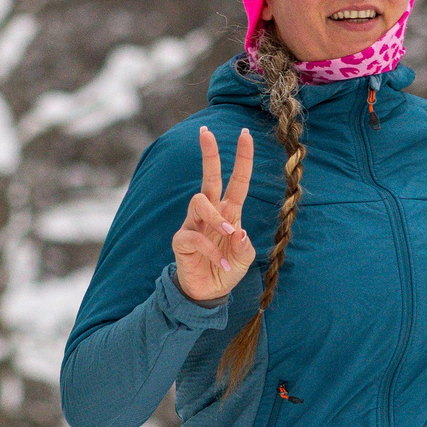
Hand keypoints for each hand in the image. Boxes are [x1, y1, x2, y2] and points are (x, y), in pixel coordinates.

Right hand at [171, 126, 255, 303]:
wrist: (207, 293)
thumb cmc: (227, 270)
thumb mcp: (244, 259)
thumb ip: (244, 246)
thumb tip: (239, 232)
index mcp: (229, 212)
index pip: (236, 180)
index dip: (242, 158)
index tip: (245, 134)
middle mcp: (210, 213)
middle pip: (209, 178)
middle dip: (209, 155)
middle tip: (206, 133)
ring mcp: (194, 224)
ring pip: (199, 202)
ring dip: (216, 217)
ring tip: (229, 236)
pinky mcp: (182, 241)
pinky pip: (194, 236)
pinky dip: (211, 250)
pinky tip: (221, 263)